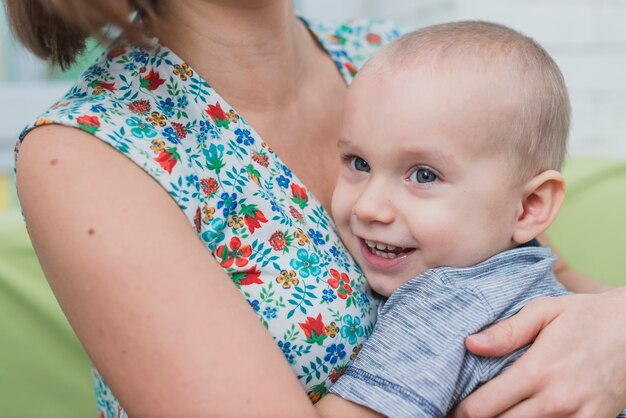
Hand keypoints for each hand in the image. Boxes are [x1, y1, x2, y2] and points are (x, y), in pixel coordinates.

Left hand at [452, 288, 625, 417]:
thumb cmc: (586, 316)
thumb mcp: (544, 311)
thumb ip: (506, 331)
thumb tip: (471, 344)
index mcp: (537, 370)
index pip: (484, 407)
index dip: (463, 411)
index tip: (454, 407)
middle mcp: (556, 400)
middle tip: (470, 412)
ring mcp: (578, 416)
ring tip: (497, 412)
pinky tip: (526, 415)